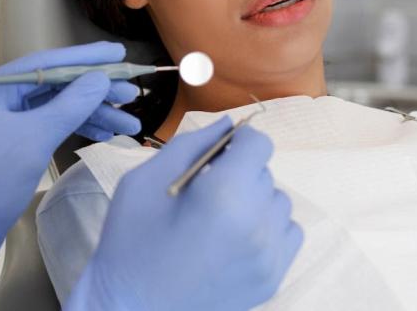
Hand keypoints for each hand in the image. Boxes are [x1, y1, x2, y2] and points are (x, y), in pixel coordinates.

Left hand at [0, 42, 139, 295]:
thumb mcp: (33, 139)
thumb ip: (69, 105)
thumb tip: (99, 79)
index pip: (46, 63)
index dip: (86, 58)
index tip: (118, 52)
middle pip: (54, 86)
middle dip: (94, 91)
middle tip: (132, 93)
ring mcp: (0, 122)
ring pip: (54, 108)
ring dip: (90, 113)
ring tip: (128, 122)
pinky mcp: (8, 144)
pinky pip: (47, 126)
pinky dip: (74, 128)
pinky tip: (102, 134)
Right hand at [66, 118, 302, 310]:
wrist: (130, 307)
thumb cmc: (130, 239)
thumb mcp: (146, 179)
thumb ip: (192, 144)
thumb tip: (228, 124)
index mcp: (224, 194)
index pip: (258, 144)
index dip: (237, 142)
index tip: (217, 154)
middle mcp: (257, 224)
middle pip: (265, 173)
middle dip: (239, 173)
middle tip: (204, 192)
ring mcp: (268, 256)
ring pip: (278, 203)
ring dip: (254, 200)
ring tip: (218, 217)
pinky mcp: (272, 279)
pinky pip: (287, 233)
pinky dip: (266, 228)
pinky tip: (235, 236)